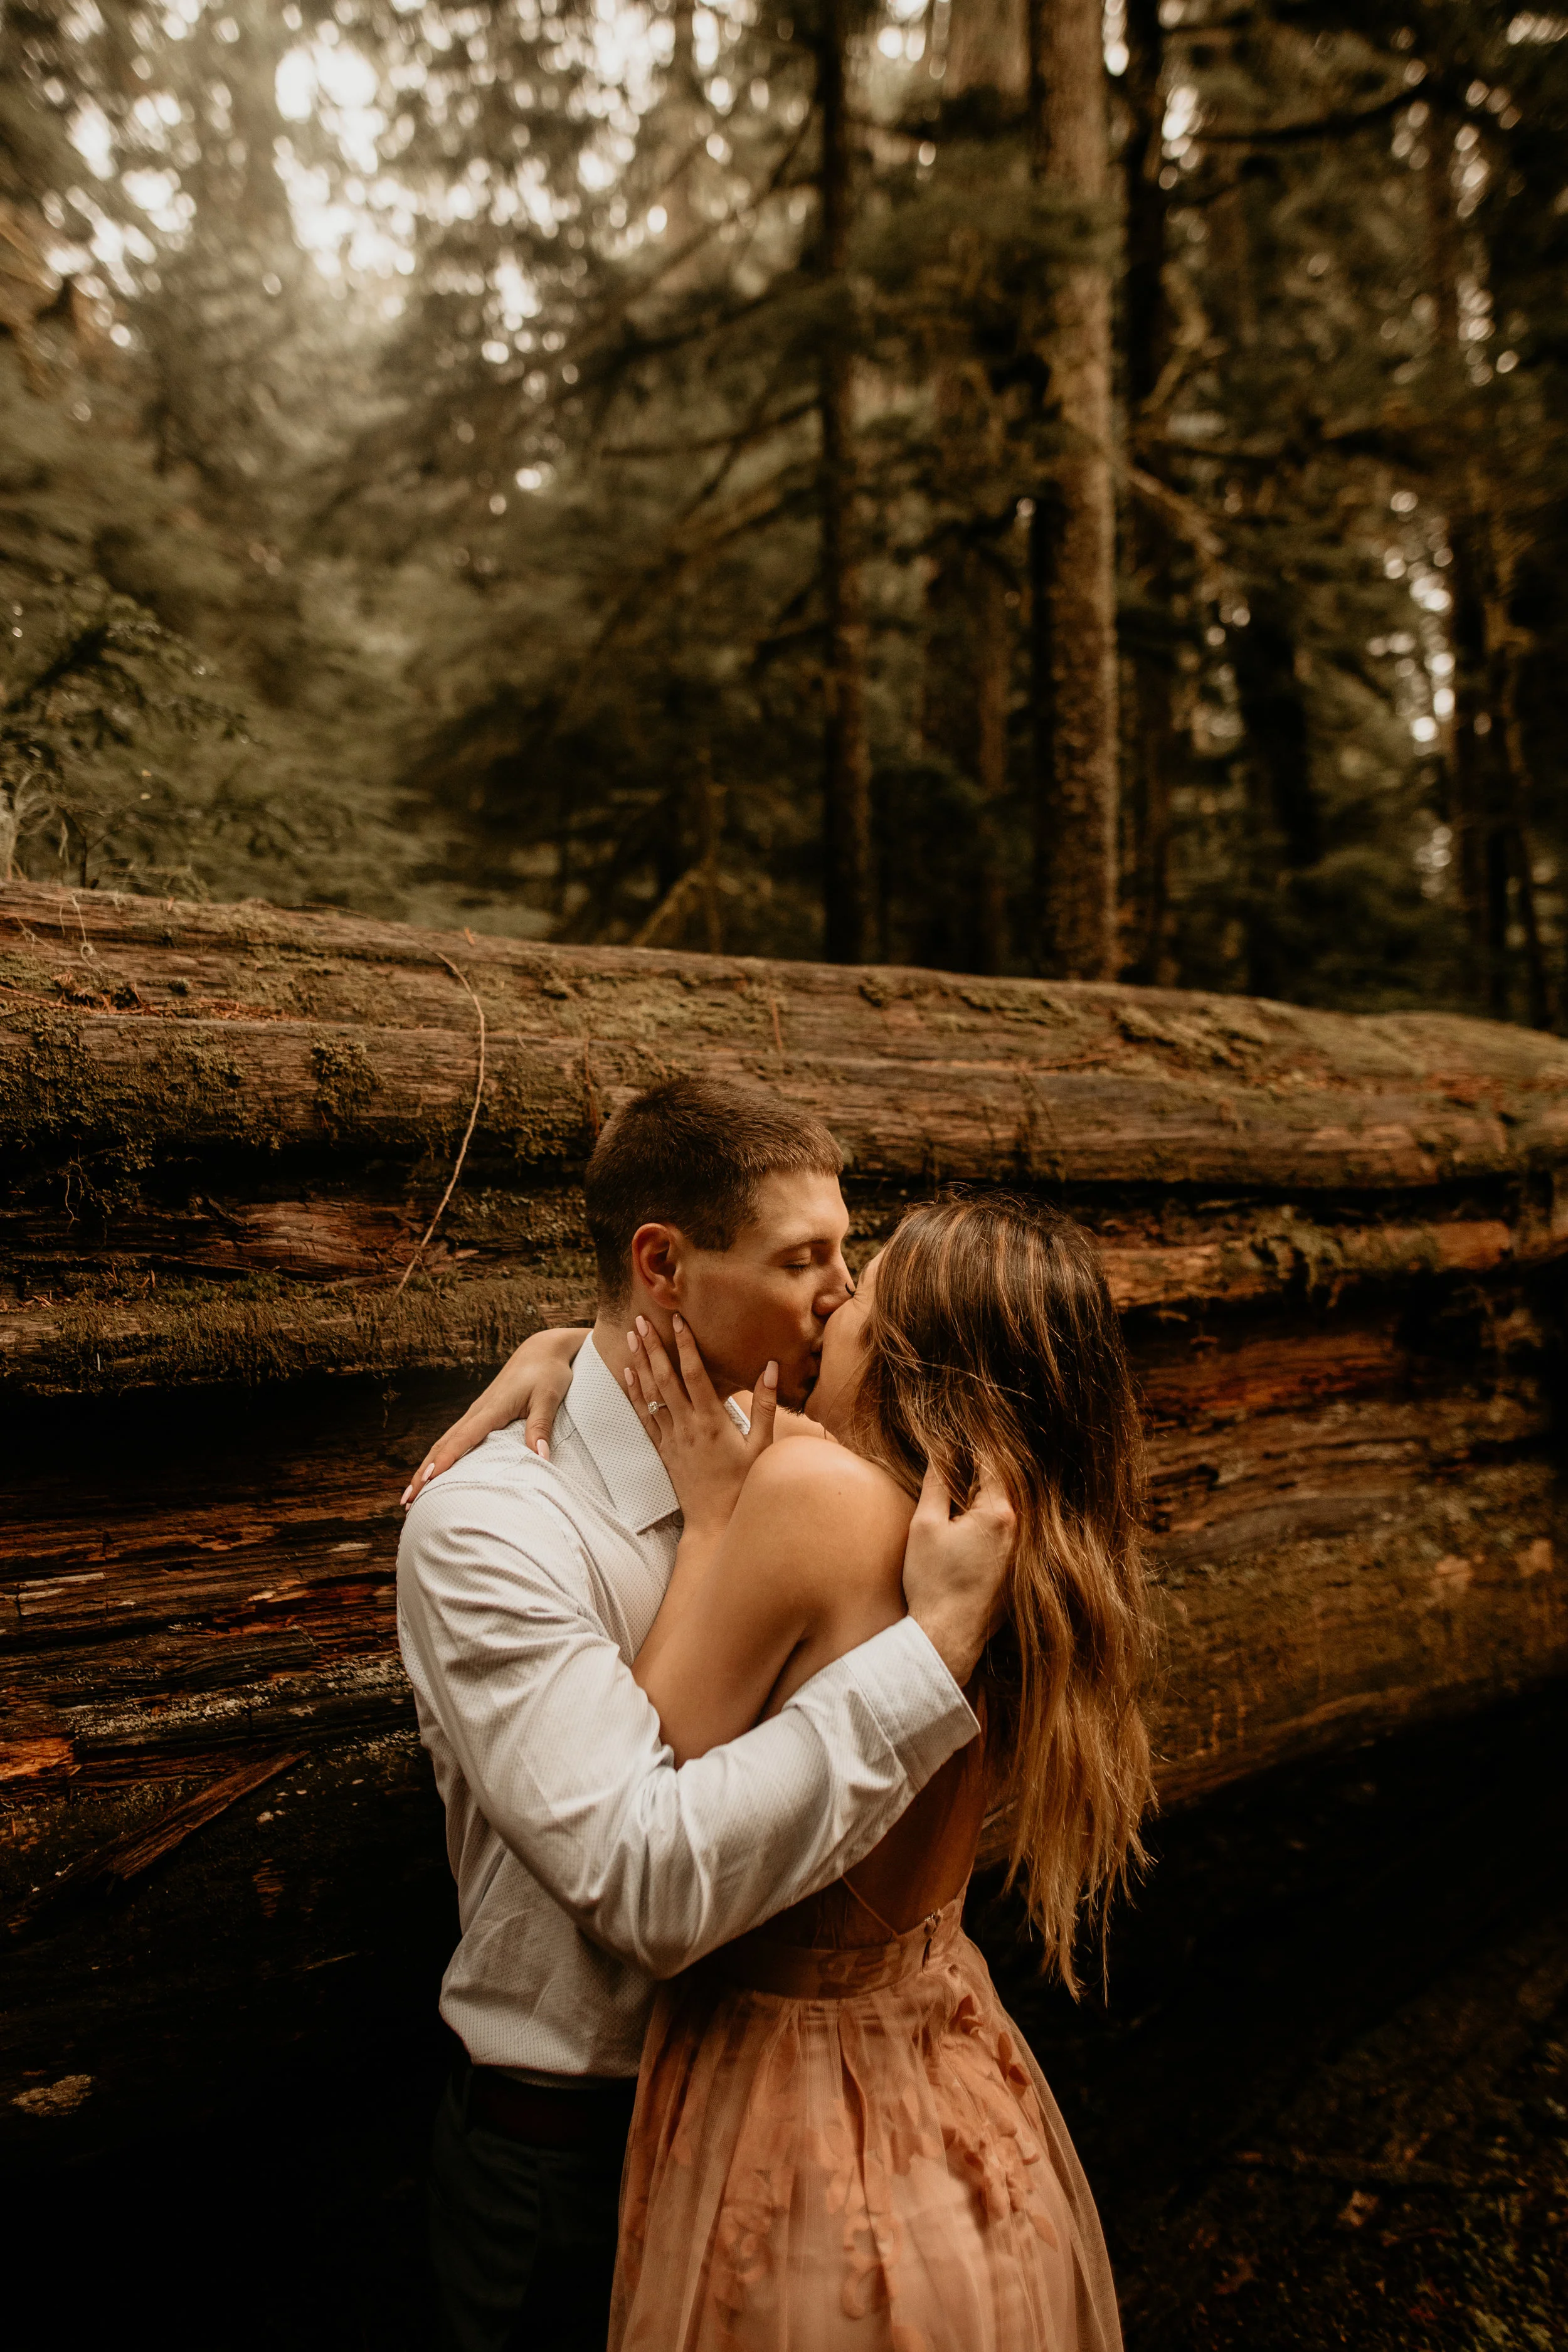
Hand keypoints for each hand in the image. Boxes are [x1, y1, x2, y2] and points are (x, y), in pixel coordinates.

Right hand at [399, 1325, 586, 1505]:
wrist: (541, 1350)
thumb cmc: (547, 1372)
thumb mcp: (548, 1397)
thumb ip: (541, 1426)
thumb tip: (541, 1458)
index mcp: (491, 1408)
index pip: (463, 1439)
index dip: (445, 1460)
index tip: (428, 1481)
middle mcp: (477, 1411)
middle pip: (442, 1445)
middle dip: (423, 1473)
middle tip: (407, 1501)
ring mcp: (476, 1413)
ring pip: (444, 1442)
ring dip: (426, 1468)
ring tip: (411, 1494)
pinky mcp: (480, 1414)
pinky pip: (454, 1438)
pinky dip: (439, 1456)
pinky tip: (435, 1472)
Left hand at [623, 1314, 779, 1537]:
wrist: (715, 1522)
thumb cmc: (744, 1485)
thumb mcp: (762, 1446)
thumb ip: (766, 1406)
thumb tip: (771, 1368)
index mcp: (712, 1421)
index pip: (695, 1374)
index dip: (685, 1345)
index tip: (677, 1320)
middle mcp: (687, 1426)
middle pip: (665, 1378)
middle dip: (652, 1347)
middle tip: (641, 1320)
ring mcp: (672, 1438)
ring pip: (651, 1394)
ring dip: (640, 1364)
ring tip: (631, 1337)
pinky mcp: (663, 1450)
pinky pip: (645, 1417)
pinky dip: (635, 1394)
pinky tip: (628, 1376)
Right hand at [901, 1462, 1015, 1690]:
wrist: (948, 1637)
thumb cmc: (933, 1582)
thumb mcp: (925, 1526)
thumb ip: (936, 1486)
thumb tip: (941, 1456)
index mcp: (998, 1514)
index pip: (993, 1465)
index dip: (973, 1452)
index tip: (957, 1446)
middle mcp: (1019, 1531)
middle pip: (1004, 1488)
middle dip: (982, 1476)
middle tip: (958, 1468)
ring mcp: (1022, 1555)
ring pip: (1008, 1514)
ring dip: (988, 1503)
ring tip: (962, 1499)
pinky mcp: (1017, 1575)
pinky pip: (1010, 1539)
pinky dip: (993, 1529)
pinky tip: (970, 1536)